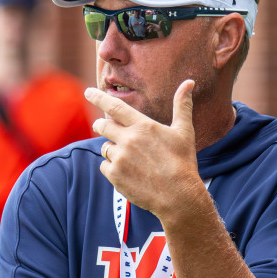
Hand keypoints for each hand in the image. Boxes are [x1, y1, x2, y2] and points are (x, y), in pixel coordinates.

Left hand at [85, 79, 204, 221]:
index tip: (88, 92)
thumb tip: (188, 82)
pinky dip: (112, 167)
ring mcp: (120, 158)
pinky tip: (127, 172)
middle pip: (102, 125)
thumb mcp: (184, 131)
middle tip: (102, 125)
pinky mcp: (115, 176)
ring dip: (112, 149)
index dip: (98, 97)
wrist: (178, 196)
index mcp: (143, 126)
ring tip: (129, 158)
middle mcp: (128, 140)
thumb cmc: (183, 162)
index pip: (114, 106)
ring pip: (105, 148)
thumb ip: (182, 105)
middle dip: (100, 124)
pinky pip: (104, 166)